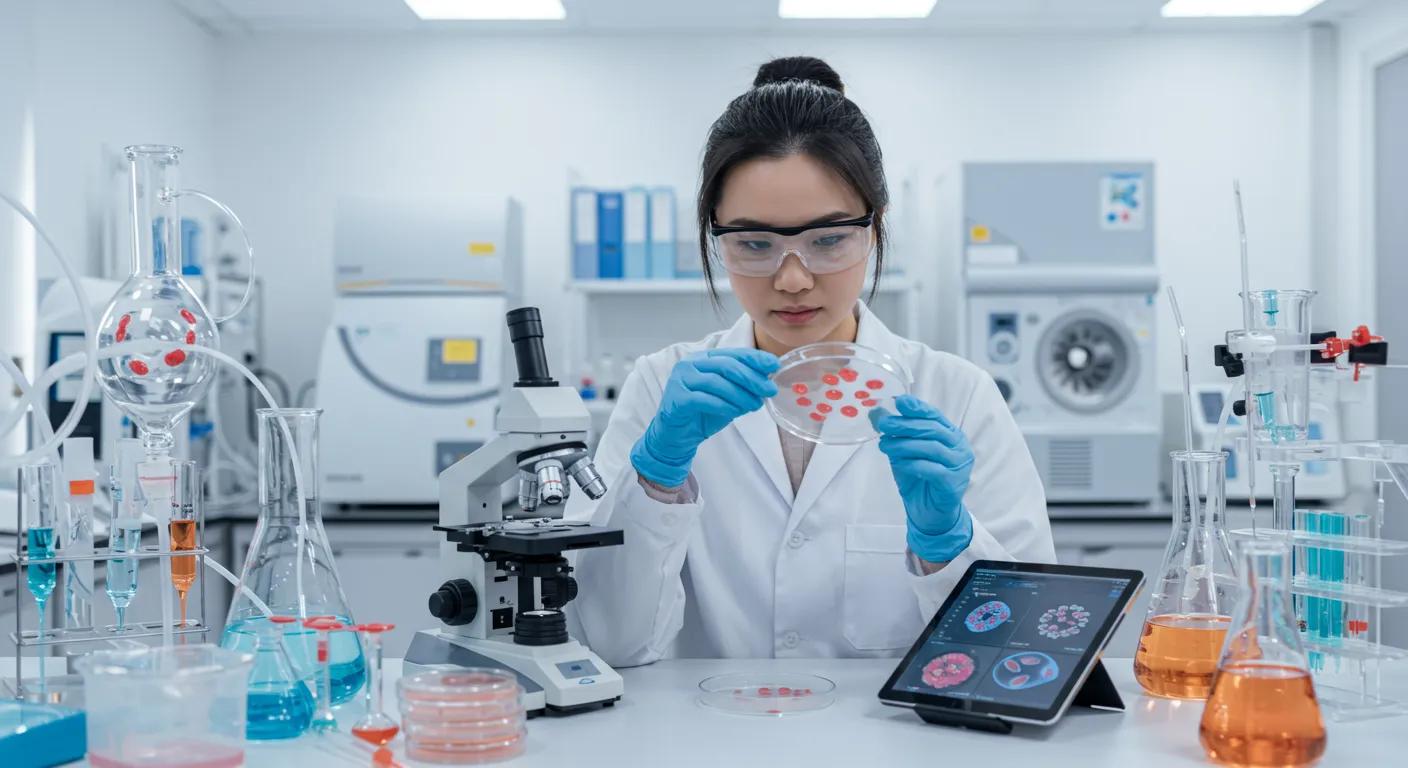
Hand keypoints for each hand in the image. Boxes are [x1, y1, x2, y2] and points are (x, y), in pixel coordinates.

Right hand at [631, 348, 779, 487]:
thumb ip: (742, 386)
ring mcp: (680, 380)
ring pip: (716, 382)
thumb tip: (767, 381)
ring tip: (755, 405)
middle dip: (751, 378)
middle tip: (769, 390)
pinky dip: (723, 405)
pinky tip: (736, 412)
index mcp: (703, 358)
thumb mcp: (728, 397)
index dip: (755, 358)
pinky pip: (703, 399)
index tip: (774, 364)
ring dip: (740, 394)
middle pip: (726, 366)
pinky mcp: (676, 398)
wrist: (677, 436)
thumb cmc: (702, 413)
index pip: (733, 353)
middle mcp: (689, 364)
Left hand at [870, 395, 974, 562]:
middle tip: (883, 424)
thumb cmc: (919, 478)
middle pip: (932, 430)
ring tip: (884, 445)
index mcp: (950, 435)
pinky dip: (913, 464)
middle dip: (905, 425)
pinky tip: (898, 463)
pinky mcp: (953, 484)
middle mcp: (959, 447)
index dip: (917, 407)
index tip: (899, 401)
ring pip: (932, 448)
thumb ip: (896, 435)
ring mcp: (959, 466)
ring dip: (905, 444)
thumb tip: (876, 414)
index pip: (935, 415)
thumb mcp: (905, 452)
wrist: (930, 512)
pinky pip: (933, 470)